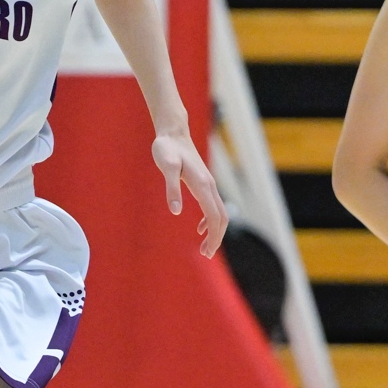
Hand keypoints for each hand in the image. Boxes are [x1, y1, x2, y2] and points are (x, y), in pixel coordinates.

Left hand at [152, 129, 228, 257]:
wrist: (173, 133)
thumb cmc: (167, 148)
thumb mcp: (166, 167)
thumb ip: (171, 188)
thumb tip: (176, 211)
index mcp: (202, 184)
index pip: (214, 216)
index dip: (213, 236)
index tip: (207, 252)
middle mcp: (209, 185)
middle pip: (221, 217)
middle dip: (216, 238)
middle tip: (206, 255)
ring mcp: (208, 184)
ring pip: (219, 212)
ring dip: (214, 231)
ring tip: (204, 248)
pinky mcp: (203, 182)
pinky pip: (213, 205)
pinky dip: (210, 220)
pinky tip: (200, 228)